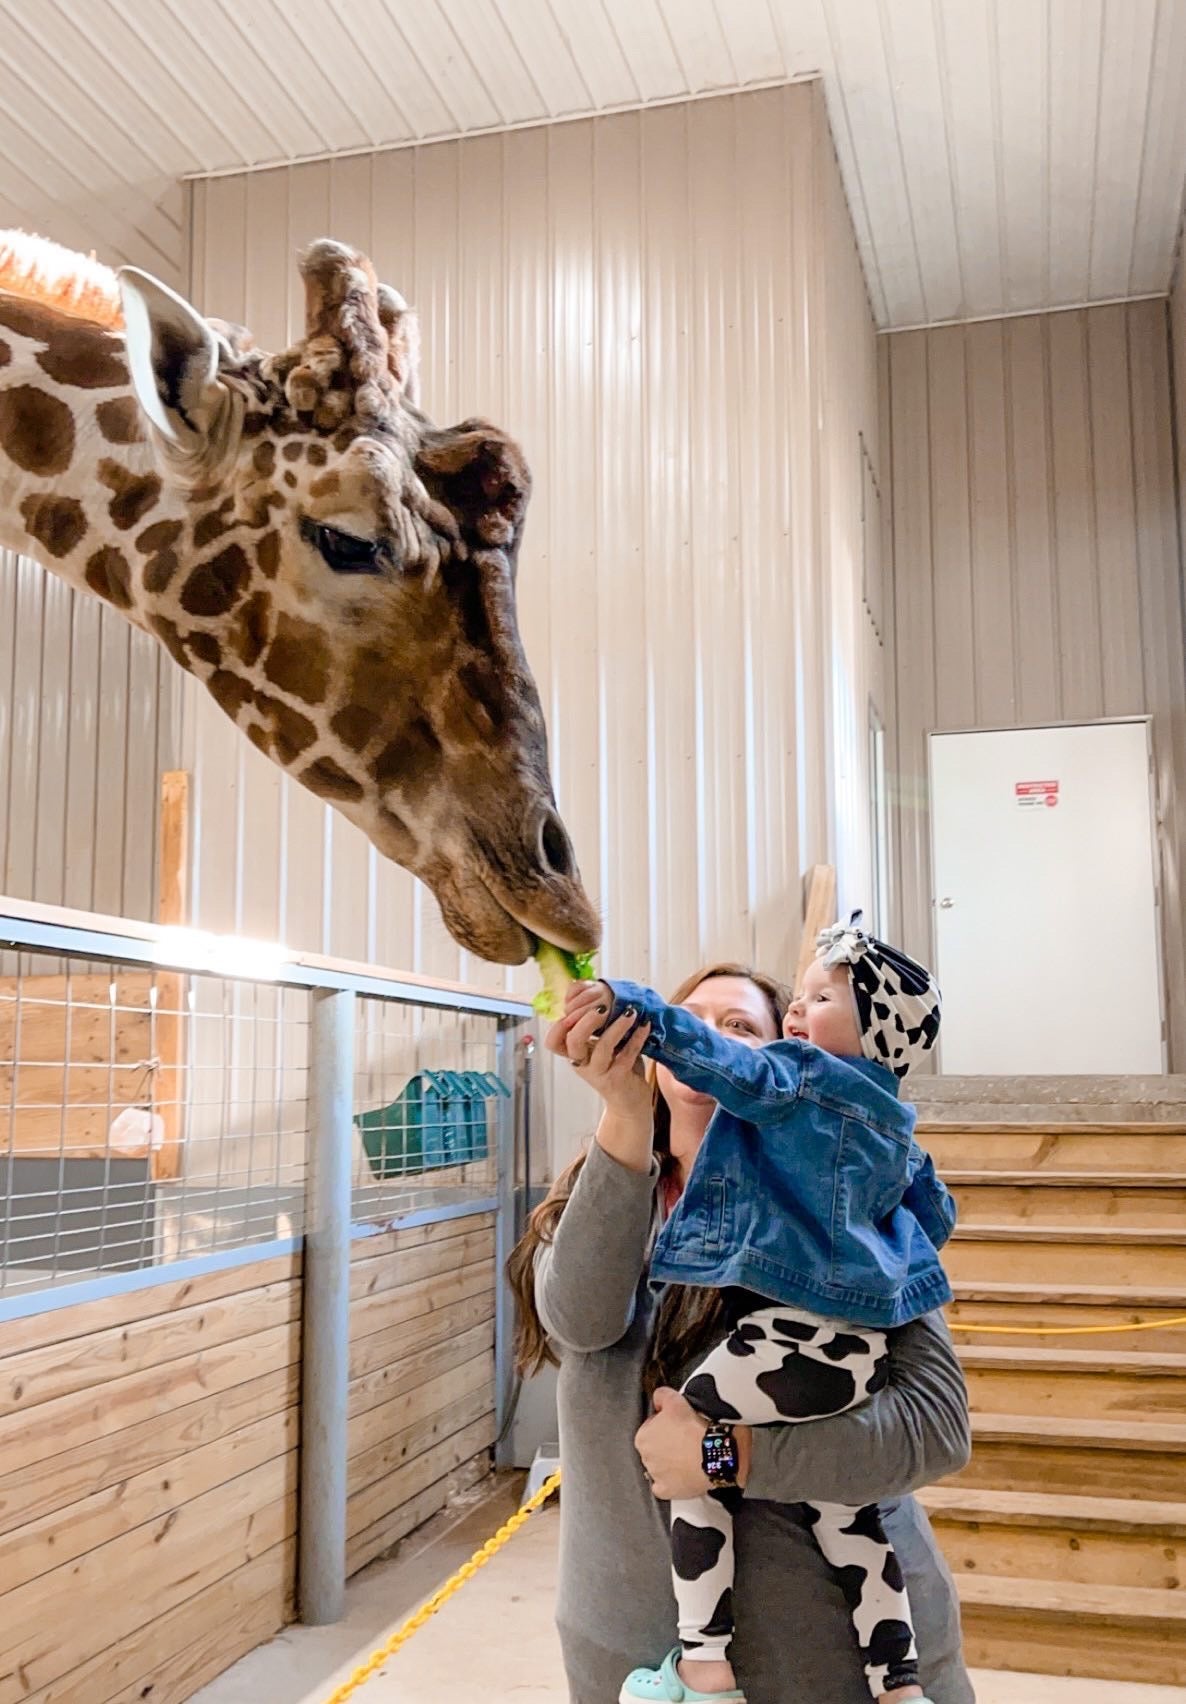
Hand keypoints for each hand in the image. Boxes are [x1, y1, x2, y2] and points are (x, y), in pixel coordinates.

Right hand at [544, 982, 651, 1119]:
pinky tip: (645, 1025)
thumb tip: (598, 992)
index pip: (554, 1041)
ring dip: (617, 1027)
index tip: (573, 1008)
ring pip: (602, 1047)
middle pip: (573, 1041)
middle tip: (603, 1007)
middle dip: (586, 1020)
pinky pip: (627, 1055)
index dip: (559, 1025)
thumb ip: (596, 1027)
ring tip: (631, 1012)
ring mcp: (599, 1073)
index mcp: (574, 1054)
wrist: (630, 1101)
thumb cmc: (615, 1066)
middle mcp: (582, 1064)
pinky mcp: (617, 1079)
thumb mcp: (601, 1046)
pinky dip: (637, 1038)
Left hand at [634, 1388, 751, 1498]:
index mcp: (643, 1437)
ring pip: (660, 1468)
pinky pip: (665, 1487)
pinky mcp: (668, 1491)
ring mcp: (657, 1477)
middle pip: (655, 1449)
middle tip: (684, 1440)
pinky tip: (682, 1474)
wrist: (713, 1453)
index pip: (650, 1429)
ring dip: (670, 1463)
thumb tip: (658, 1398)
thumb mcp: (675, 1400)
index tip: (675, 1426)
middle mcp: (646, 1458)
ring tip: (688, 1456)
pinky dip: (672, 1483)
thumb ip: (661, 1396)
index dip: (664, 1426)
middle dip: (666, 1445)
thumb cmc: (695, 1428)